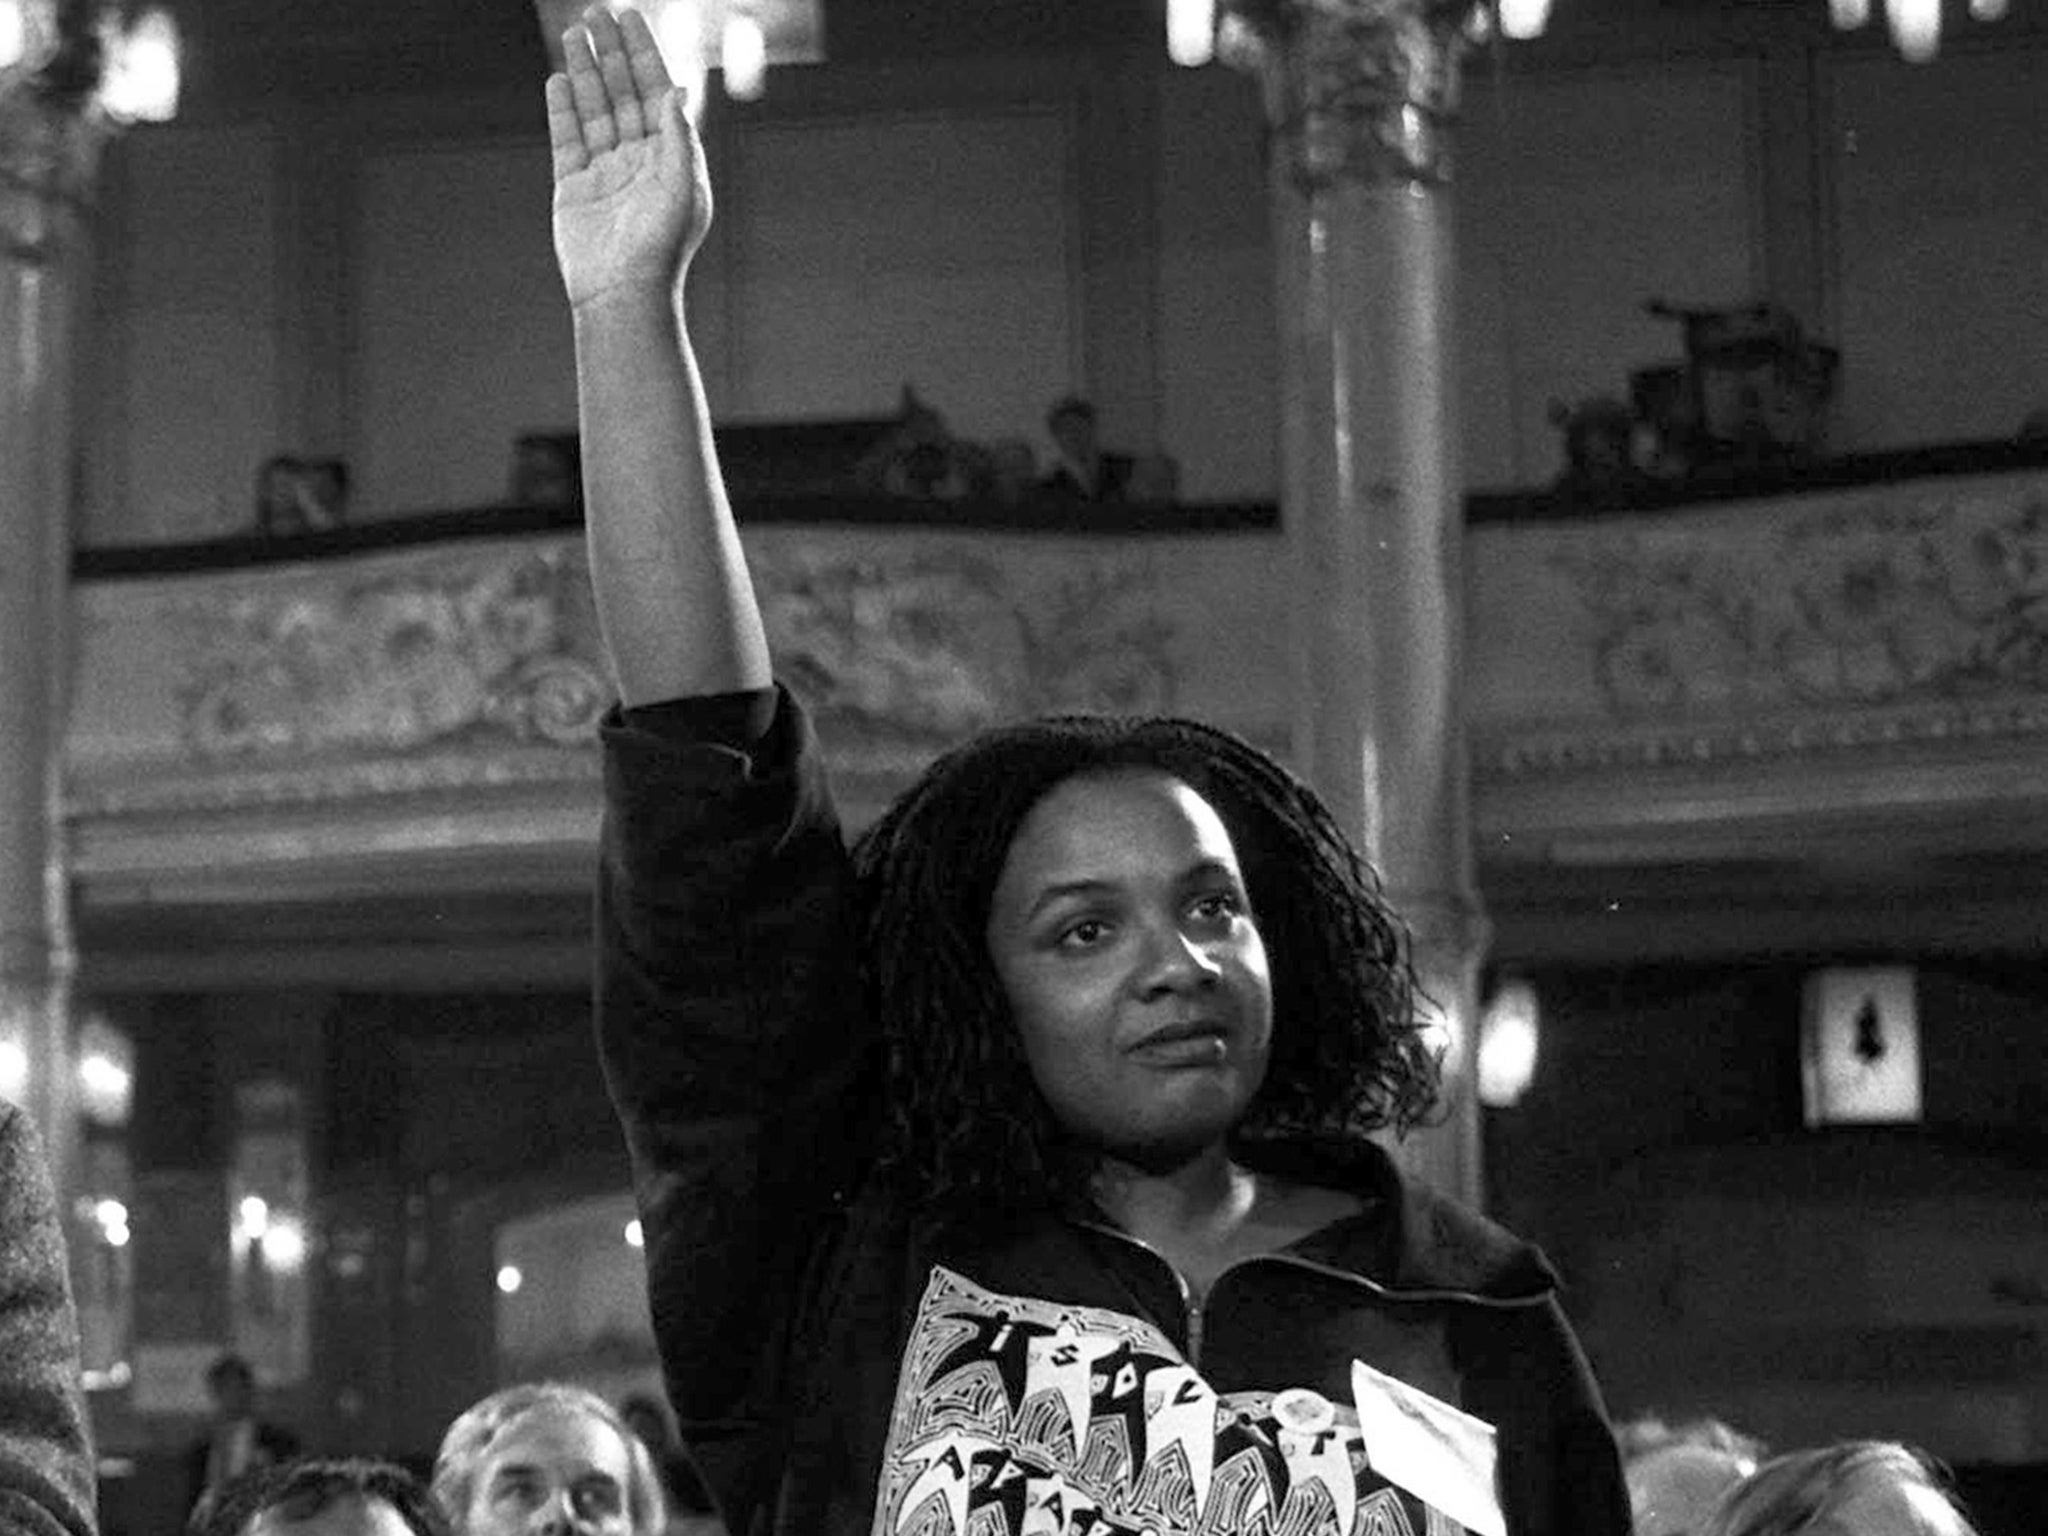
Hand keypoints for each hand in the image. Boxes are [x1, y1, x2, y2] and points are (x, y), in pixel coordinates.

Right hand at [546, 5, 711, 307]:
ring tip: (573, 33)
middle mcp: (639, 162)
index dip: (643, 54)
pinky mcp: (574, 188)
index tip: (629, 18)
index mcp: (669, 159)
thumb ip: (677, 137)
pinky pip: (567, 139)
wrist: (623, 295)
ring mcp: (605, 173)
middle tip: (596, 12)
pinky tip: (558, 78)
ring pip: (593, 110)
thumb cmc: (661, 248)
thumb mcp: (683, 189)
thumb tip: (674, 91)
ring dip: (584, 71)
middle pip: (622, 94)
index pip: (655, 94)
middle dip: (610, 53)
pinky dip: (563, 109)